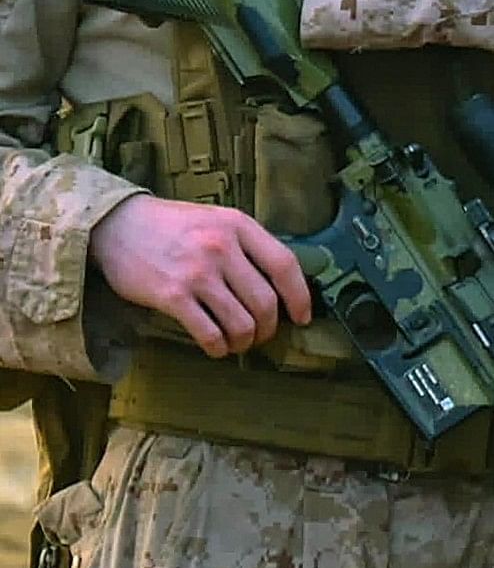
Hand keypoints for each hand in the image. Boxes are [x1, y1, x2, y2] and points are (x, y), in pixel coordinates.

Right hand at [89, 195, 312, 355]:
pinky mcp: (172, 296)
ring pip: (242, 322)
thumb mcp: (217, 220)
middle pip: (266, 302)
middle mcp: (222, 248)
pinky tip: (216, 348)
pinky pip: (209, 333)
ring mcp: (197, 273)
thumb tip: (279, 284)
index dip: (300, 297)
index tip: (302, 317)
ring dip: (245, 341)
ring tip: (239, 343)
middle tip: (262, 335)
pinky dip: (218, 347)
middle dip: (269, 328)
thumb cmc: (172, 226)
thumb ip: (247, 245)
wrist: (116, 225)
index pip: (285, 266)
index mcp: (239, 226)